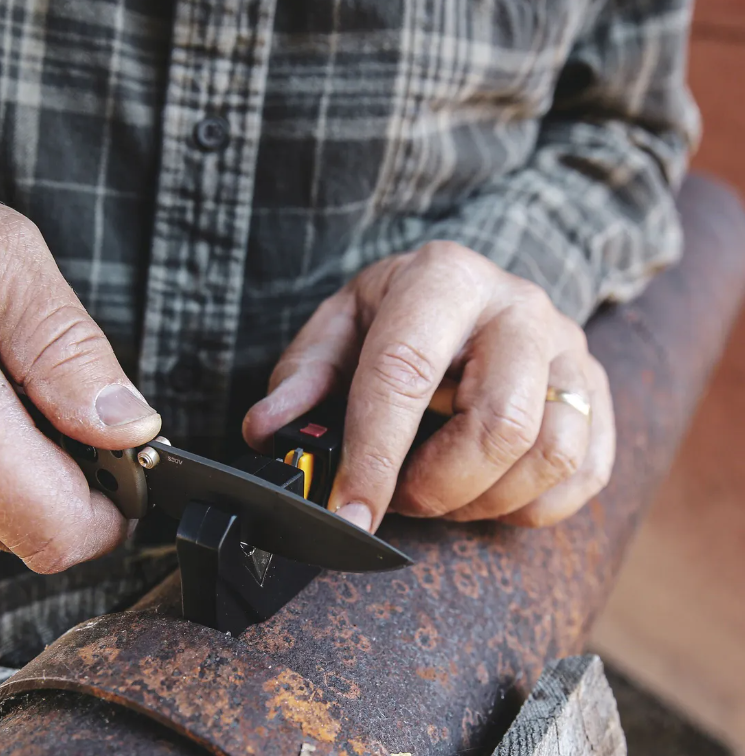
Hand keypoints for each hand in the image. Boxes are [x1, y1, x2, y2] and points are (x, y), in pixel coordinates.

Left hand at [243, 242, 614, 531]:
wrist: (468, 293)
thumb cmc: (396, 316)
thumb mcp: (338, 327)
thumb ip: (303, 376)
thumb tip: (267, 430)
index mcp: (443, 279)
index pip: (406, 374)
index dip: (374, 454)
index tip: (349, 512)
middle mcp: (519, 307)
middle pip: (500, 423)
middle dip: (438, 486)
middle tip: (397, 496)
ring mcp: (570, 348)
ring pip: (550, 454)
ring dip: (483, 499)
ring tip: (439, 489)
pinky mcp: (599, 391)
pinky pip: (584, 472)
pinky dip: (531, 505)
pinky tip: (486, 490)